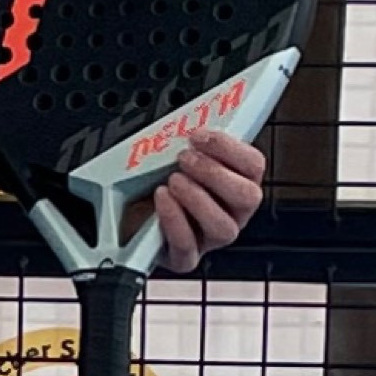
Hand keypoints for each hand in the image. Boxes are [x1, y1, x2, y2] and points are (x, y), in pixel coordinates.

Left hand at [152, 130, 265, 273]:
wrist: (121, 210)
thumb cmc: (150, 178)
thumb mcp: (170, 152)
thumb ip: (187, 137)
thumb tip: (188, 118)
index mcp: (234, 181)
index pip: (254, 165)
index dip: (230, 148)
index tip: (199, 136)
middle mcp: (229, 212)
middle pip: (249, 197)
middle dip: (216, 174)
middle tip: (186, 159)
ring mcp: (209, 238)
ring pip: (224, 227)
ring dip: (197, 198)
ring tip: (173, 181)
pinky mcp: (185, 257)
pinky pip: (188, 247)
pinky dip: (175, 220)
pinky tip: (162, 200)